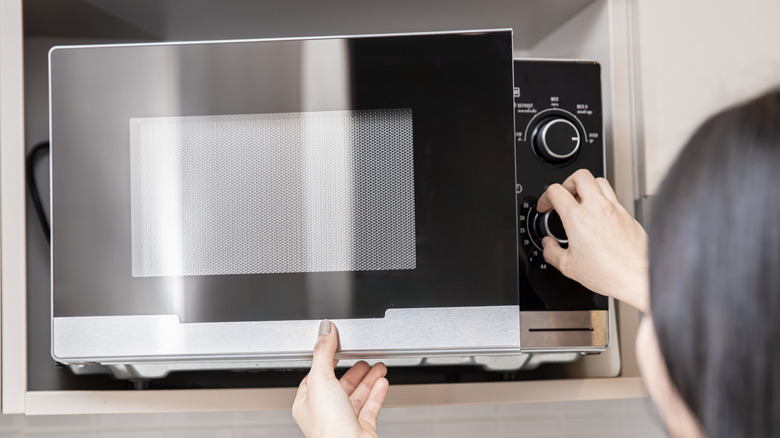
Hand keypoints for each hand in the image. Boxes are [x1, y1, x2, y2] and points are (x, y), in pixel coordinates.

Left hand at [293, 320, 388, 437]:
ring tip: (378, 367)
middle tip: (363, 358)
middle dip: (354, 370)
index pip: (316, 376)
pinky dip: (376, 394)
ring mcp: (343, 422)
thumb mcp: (321, 380)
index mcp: (307, 404)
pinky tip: (382, 383)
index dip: (327, 361)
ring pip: (356, 396)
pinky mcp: (361, 430)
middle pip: (340, 385)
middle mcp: (325, 414)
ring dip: (368, 379)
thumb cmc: (329, 428)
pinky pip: (370, 408)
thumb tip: (325, 330)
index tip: (338, 347)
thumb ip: (323, 352)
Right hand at [537, 169, 649, 313]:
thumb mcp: (568, 267)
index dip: (545, 197)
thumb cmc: (608, 273)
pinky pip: (613, 197)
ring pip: (599, 181)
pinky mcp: (627, 215)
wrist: (636, 278)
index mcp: (578, 218)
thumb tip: (548, 245)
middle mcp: (597, 208)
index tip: (546, 206)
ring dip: (587, 187)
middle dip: (567, 182)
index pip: (556, 191)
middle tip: (564, 195)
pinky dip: (603, 201)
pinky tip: (599, 216)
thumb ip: (551, 252)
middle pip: (580, 175)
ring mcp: (615, 209)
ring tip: (582, 201)